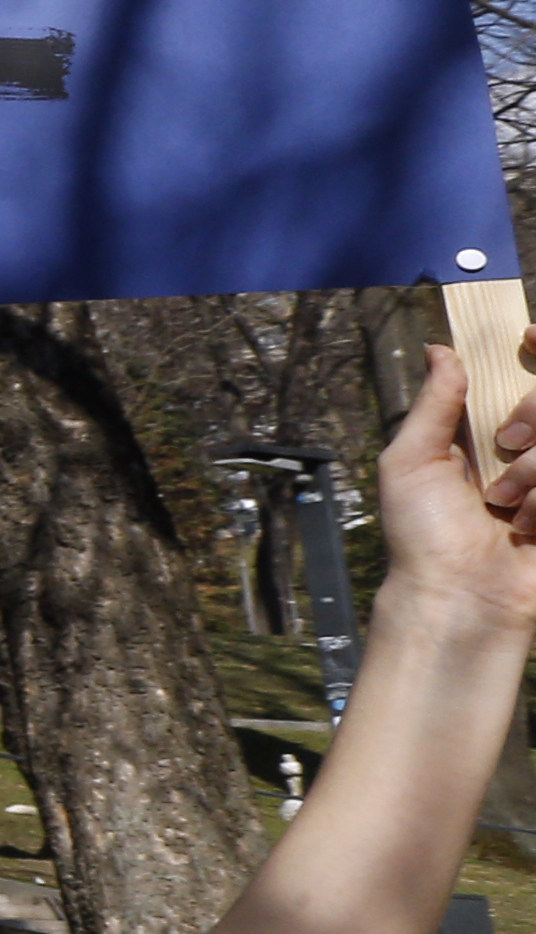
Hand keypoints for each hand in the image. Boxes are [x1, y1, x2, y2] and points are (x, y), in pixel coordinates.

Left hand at [375, 339, 535, 632]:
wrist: (460, 598)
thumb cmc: (422, 536)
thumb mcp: (409, 463)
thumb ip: (432, 405)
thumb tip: (440, 349)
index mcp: (486, 434)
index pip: (525, 379)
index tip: (529, 335)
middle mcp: (528, 452)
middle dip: (533, 418)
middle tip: (507, 446)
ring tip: (507, 508)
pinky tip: (527, 530)